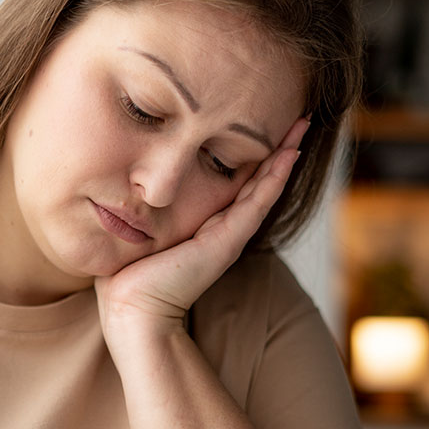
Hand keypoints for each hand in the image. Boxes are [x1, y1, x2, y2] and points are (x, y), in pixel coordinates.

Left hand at [95, 116, 309, 351]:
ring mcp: (229, 234)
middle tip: (298, 118)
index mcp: (206, 226)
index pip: (236, 183)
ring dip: (284, 154)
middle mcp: (224, 228)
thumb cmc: (130, 275)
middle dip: (277, 149)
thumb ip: (146, 211)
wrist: (134, 310)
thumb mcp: (142, 231)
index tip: (261, 126)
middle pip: (258, 180)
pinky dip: (275, 176)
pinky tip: (290, 153)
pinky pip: (258, 200)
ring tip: (302, 126)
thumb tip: (125, 187)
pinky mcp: (227, 240)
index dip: (252, 156)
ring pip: (265, 186)